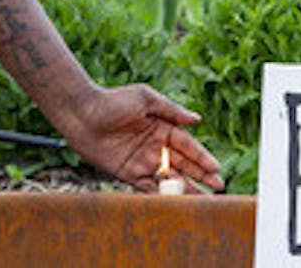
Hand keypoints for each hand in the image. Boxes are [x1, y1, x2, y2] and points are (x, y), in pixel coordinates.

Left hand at [61, 84, 224, 193]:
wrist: (83, 114)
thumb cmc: (114, 101)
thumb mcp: (146, 99)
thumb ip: (171, 111)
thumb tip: (197, 120)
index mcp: (162, 127)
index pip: (187, 145)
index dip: (202, 157)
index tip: (215, 168)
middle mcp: (155, 146)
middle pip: (183, 164)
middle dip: (201, 176)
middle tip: (217, 188)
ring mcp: (142, 161)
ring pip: (169, 178)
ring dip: (185, 188)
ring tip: (202, 200)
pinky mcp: (127, 173)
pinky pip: (148, 186)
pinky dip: (161, 194)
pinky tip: (174, 201)